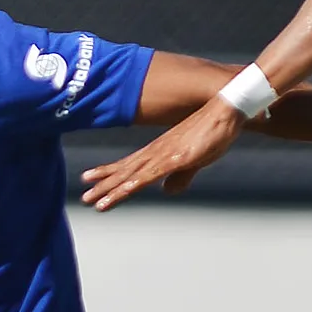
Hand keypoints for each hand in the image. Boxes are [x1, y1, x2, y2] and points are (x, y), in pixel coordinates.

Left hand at [79, 101, 245, 211]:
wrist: (227, 111)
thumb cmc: (214, 133)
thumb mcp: (195, 161)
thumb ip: (181, 177)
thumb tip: (167, 191)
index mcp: (159, 152)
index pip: (129, 166)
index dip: (110, 175)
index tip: (91, 182)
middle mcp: (157, 152)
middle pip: (125, 171)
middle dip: (104, 185)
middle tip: (84, 197)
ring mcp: (165, 154)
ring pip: (133, 175)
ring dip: (113, 188)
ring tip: (93, 200)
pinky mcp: (177, 157)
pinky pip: (152, 173)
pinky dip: (136, 182)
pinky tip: (124, 189)